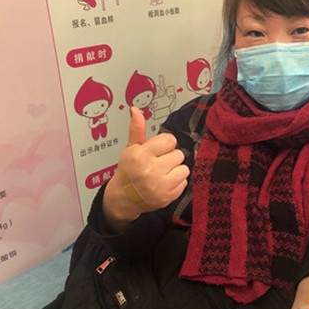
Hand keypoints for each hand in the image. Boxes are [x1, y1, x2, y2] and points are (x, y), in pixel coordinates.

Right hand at [103, 107, 189, 229]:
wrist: (124, 198)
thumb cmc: (128, 171)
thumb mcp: (130, 149)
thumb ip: (137, 129)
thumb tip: (135, 109)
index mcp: (141, 156)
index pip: (170, 140)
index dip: (165, 144)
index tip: (157, 150)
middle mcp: (151, 170)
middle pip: (179, 154)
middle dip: (170, 157)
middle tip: (158, 163)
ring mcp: (160, 186)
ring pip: (184, 169)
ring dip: (176, 170)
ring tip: (163, 173)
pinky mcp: (169, 197)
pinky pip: (184, 182)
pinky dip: (177, 182)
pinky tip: (164, 183)